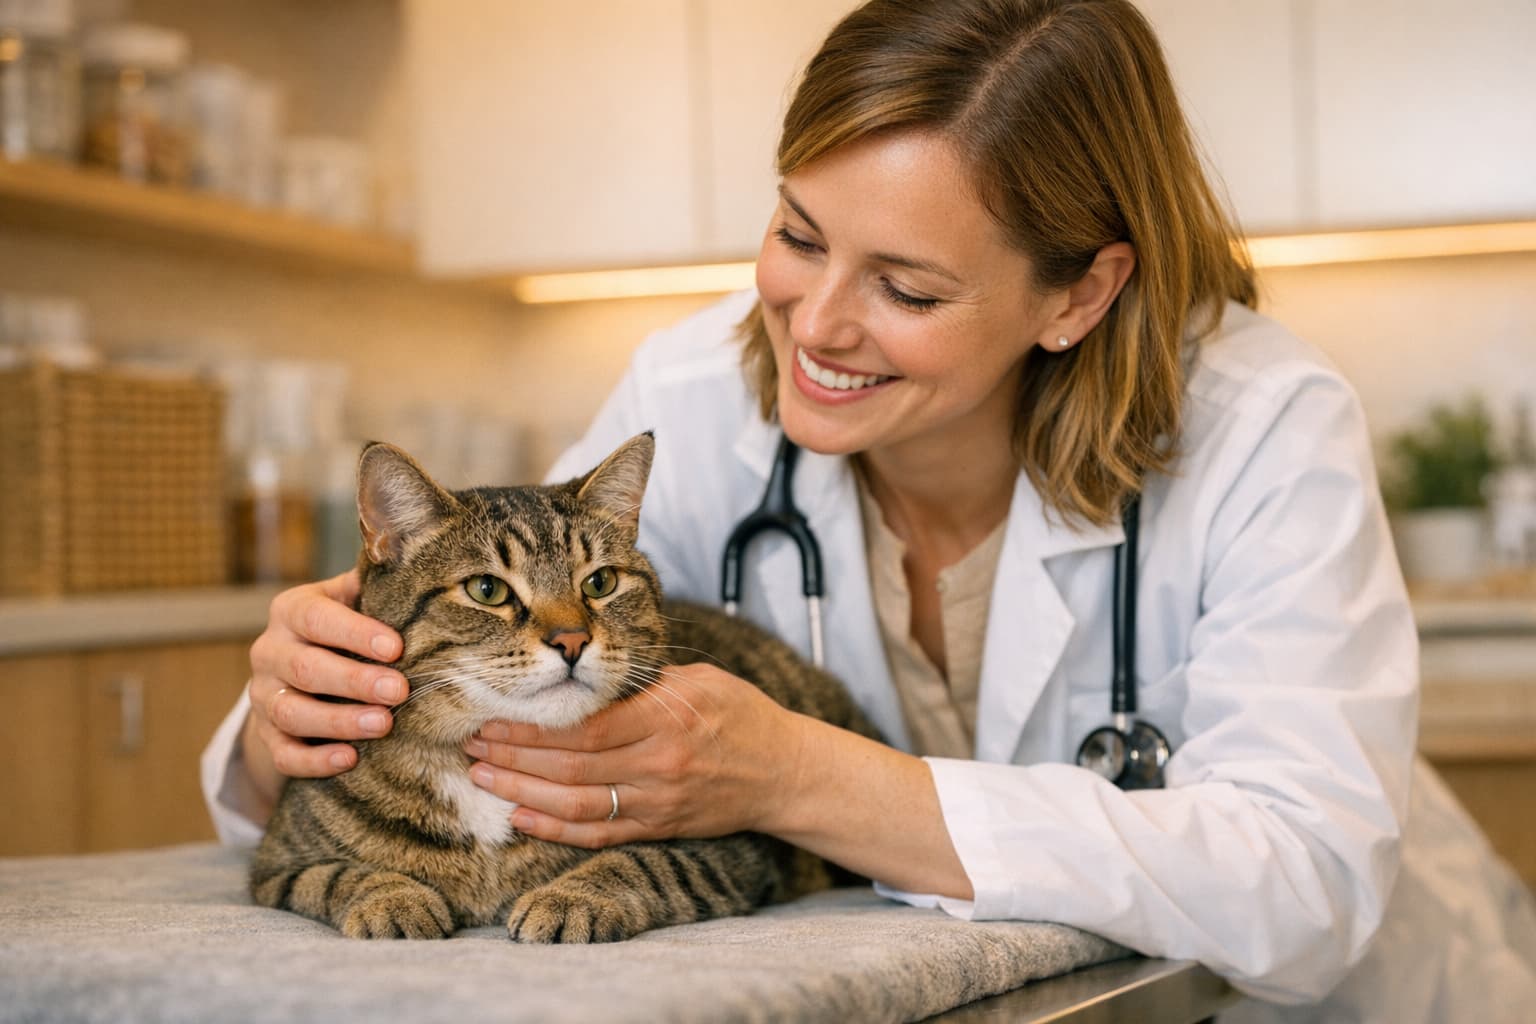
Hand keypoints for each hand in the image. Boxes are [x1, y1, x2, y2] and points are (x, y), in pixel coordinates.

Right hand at [241, 570, 405, 808]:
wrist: (299, 670)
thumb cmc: (345, 628)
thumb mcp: (353, 600)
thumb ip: (376, 588)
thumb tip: (419, 568)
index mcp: (291, 611)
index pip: (316, 618)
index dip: (355, 633)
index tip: (395, 648)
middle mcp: (269, 650)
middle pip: (306, 668)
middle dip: (355, 682)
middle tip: (399, 691)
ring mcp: (263, 695)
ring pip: (291, 712)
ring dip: (339, 722)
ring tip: (383, 725)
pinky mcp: (267, 734)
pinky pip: (284, 754)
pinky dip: (315, 761)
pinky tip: (349, 760)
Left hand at [462, 663, 803, 847]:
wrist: (784, 772)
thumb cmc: (740, 714)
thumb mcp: (698, 680)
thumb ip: (643, 681)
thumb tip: (583, 671)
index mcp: (667, 720)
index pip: (586, 728)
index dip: (533, 728)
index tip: (493, 718)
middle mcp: (660, 765)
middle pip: (572, 767)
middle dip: (514, 758)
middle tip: (471, 748)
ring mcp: (658, 802)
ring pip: (578, 805)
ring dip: (523, 794)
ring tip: (483, 779)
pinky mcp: (660, 828)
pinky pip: (599, 834)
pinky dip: (556, 829)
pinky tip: (521, 819)